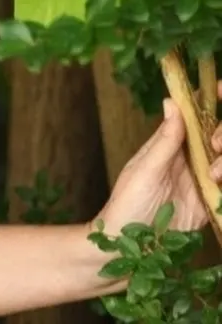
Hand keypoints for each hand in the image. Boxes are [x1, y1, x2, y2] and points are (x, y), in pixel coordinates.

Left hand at [96, 86, 221, 235]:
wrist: (129, 247)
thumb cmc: (127, 203)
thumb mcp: (146, 170)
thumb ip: (164, 141)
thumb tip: (173, 102)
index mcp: (170, 145)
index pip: (195, 119)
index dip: (210, 107)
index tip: (221, 93)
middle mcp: (189, 160)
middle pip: (217, 139)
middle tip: (217, 145)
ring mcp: (202, 182)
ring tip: (214, 175)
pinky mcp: (210, 204)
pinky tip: (220, 183)